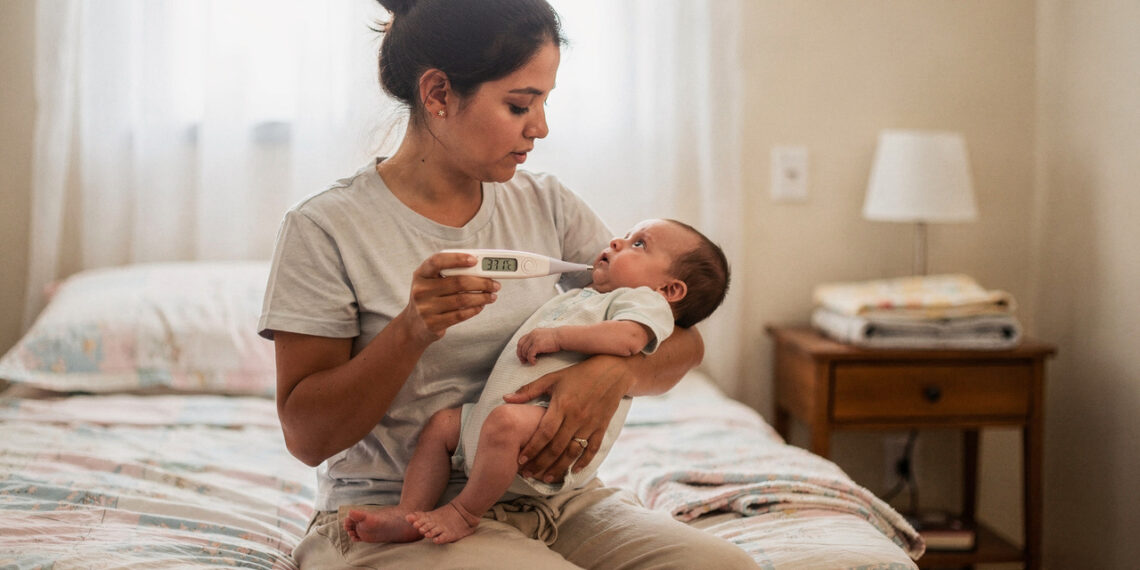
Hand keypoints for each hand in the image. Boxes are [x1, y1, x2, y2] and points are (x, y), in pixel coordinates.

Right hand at [400, 252, 499, 343]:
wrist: (413, 325)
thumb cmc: (429, 297)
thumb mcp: (431, 281)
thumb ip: (449, 273)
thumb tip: (480, 268)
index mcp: (421, 274)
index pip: (437, 261)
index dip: (457, 259)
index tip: (474, 260)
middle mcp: (421, 290)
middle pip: (458, 282)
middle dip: (481, 282)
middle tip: (494, 284)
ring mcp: (426, 308)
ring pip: (462, 300)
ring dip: (482, 297)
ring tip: (492, 296)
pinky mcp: (433, 324)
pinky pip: (460, 315)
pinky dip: (474, 309)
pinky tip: (480, 306)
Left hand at [503, 355, 635, 481]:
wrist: (613, 371)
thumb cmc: (579, 374)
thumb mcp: (553, 378)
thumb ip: (529, 390)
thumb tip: (506, 398)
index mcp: (562, 405)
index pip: (544, 433)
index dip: (532, 449)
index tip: (520, 461)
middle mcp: (577, 417)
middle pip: (556, 447)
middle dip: (541, 463)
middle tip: (528, 474)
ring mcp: (590, 424)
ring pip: (573, 452)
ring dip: (559, 468)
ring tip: (546, 478)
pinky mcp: (602, 427)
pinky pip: (592, 449)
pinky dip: (583, 462)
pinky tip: (573, 471)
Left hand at [515, 328, 559, 364]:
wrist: (562, 337)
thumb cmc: (556, 338)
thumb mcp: (544, 336)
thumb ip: (537, 339)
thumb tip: (533, 349)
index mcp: (533, 332)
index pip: (521, 340)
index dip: (520, 348)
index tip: (522, 355)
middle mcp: (532, 334)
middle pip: (520, 345)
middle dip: (520, 354)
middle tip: (523, 361)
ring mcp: (534, 339)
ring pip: (524, 351)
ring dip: (526, 358)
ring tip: (530, 362)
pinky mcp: (537, 345)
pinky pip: (530, 355)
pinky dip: (531, 360)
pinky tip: (534, 362)